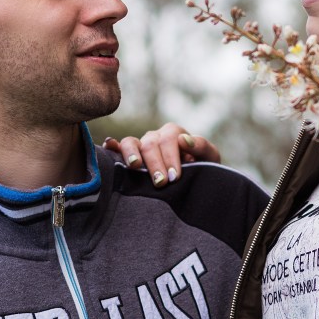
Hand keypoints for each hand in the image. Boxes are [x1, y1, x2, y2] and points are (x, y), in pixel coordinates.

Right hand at [104, 123, 220, 186]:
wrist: (197, 184)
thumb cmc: (204, 169)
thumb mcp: (210, 158)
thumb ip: (202, 147)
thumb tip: (184, 140)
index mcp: (174, 134)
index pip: (169, 139)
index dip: (171, 157)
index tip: (174, 177)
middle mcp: (155, 138)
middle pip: (150, 143)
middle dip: (155, 163)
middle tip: (161, 183)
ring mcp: (141, 147)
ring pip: (131, 142)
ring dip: (132, 154)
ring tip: (135, 167)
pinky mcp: (130, 158)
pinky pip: (117, 148)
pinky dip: (112, 147)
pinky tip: (108, 147)